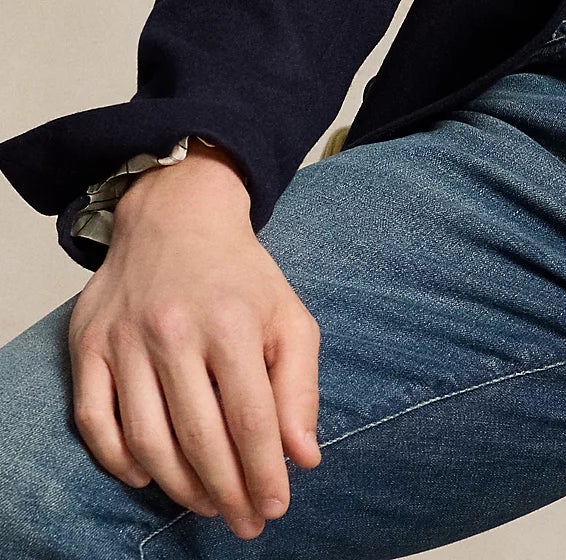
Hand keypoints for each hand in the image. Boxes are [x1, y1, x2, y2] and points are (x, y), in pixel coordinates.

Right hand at [67, 139, 321, 539]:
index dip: (264, 471)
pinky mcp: (88, 346)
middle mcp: (175, 331)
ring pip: (147, 440)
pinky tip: (150, 475)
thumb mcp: (288, 314)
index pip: (250, 417)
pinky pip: (95, 423)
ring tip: (208, 504)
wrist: (176, 217)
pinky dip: (120, 462)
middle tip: (244, 521)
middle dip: (227, 492)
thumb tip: (304, 456)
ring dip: (180, 486)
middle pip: (199, 437)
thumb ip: (301, 384)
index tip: (275, 507)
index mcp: (232, 321)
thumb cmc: (240, 276)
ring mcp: (125, 340)